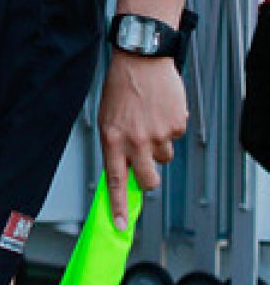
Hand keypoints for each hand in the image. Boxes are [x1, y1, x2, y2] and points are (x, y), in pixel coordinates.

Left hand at [98, 52, 186, 229]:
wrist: (141, 59)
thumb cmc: (121, 86)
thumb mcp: (107, 117)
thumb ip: (116, 144)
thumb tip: (125, 170)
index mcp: (112, 138)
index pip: (115, 180)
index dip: (118, 205)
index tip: (120, 225)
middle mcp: (134, 140)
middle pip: (148, 180)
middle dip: (149, 178)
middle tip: (147, 163)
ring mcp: (157, 134)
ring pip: (164, 157)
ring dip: (159, 144)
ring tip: (149, 119)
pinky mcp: (176, 126)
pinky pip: (175, 137)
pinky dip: (170, 127)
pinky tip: (160, 109)